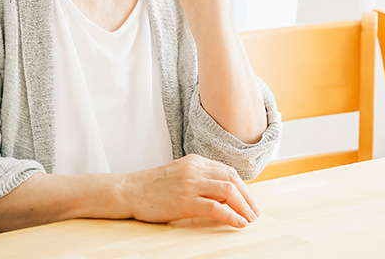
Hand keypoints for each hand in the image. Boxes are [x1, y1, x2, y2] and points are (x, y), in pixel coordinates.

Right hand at [124, 155, 259, 227]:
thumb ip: (200, 179)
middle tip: (255, 212)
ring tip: (250, 218)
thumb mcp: (179, 175)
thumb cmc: (152, 186)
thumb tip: (223, 194)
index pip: (227, 170)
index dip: (243, 186)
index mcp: (195, 161)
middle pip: (232, 178)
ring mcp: (190, 184)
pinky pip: (216, 208)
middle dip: (248, 196)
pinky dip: (231, 216)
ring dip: (244, 205)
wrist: (129, 191)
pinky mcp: (185, 201)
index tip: (249, 200)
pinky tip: (238, 223)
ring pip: (228, 190)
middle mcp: (195, 169)